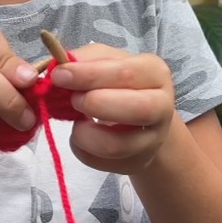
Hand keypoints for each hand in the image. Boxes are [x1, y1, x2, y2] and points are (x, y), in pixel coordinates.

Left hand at [49, 44, 174, 174]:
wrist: (139, 114)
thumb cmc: (118, 82)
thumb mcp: (105, 60)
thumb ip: (84, 59)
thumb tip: (61, 66)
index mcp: (154, 72)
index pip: (126, 73)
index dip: (90, 75)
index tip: (60, 76)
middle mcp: (162, 106)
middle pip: (138, 109)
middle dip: (96, 104)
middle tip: (74, 100)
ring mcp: (153, 139)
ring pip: (117, 146)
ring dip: (85, 134)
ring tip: (77, 122)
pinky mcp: (138, 162)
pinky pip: (103, 163)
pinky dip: (82, 150)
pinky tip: (83, 136)